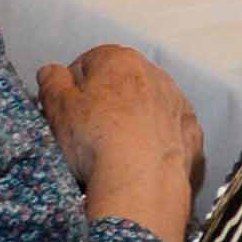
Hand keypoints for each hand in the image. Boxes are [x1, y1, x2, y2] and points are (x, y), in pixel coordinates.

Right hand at [38, 42, 203, 198]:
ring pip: (149, 105)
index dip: (73, 87)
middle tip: (86, 132)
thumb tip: (51, 72)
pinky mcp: (190, 133)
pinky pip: (169, 131)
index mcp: (120, 61)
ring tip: (114, 150)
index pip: (89, 62)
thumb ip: (52, 83)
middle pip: (122, 82)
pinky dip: (157, 141)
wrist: (141, 180)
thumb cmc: (97, 140)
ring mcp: (177, 103)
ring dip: (133, 120)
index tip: (65, 109)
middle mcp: (155, 74)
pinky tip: (141, 159)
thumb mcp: (58, 109)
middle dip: (105, 101)